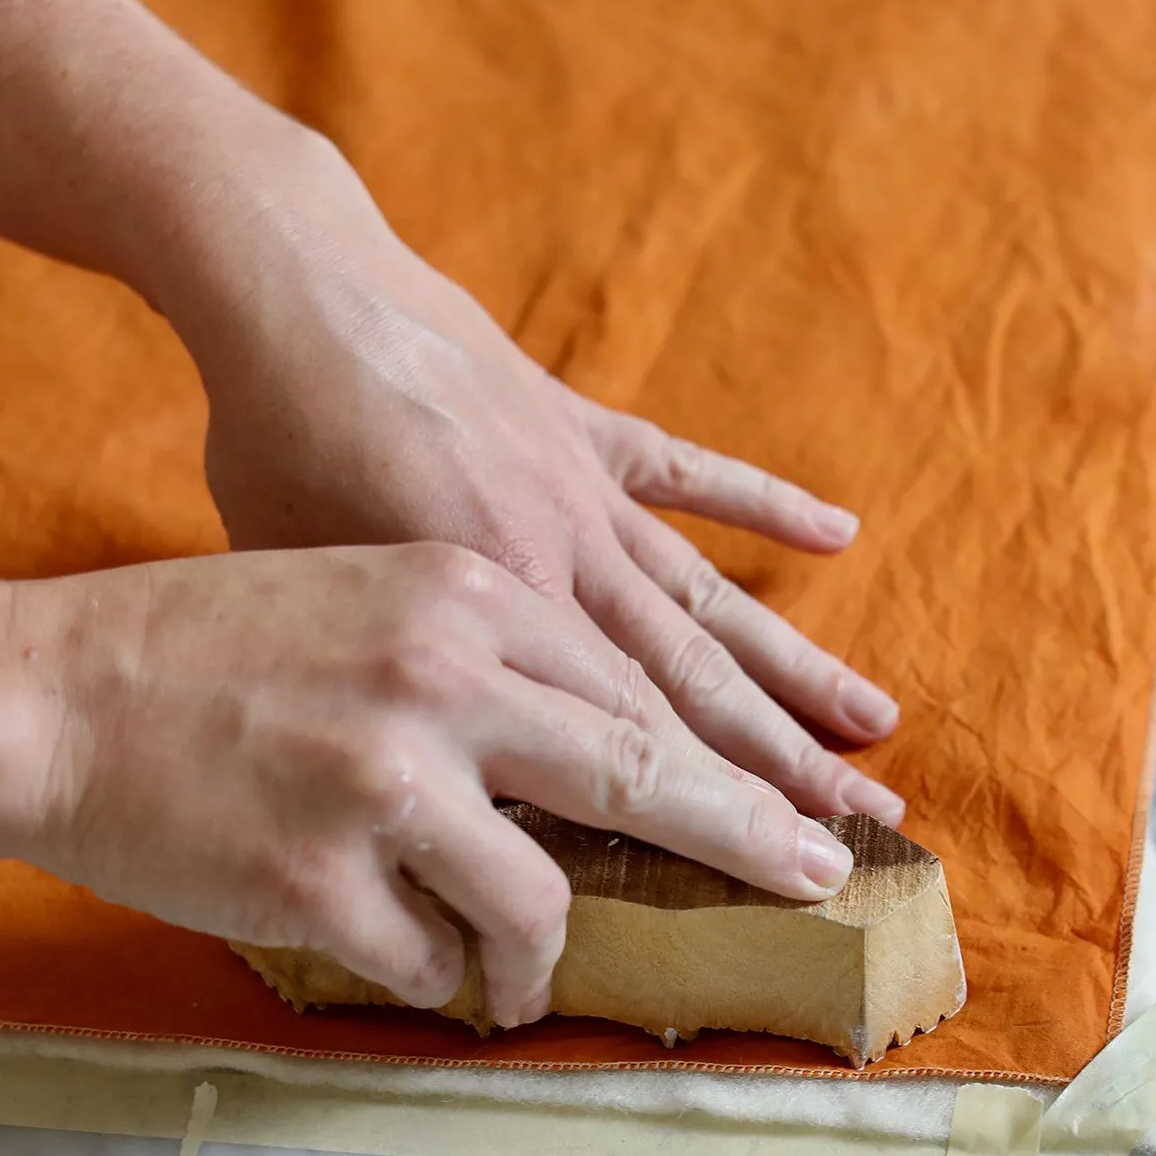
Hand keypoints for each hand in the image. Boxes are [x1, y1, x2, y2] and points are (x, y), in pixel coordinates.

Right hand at [3, 545, 856, 1024]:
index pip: (633, 691)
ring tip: (523, 982)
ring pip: (539, 899)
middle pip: (641, 772)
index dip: (729, 762)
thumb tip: (601, 755)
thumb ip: (493, 658)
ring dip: (543, 960)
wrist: (54, 694)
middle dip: (749, 837)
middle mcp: (438, 677)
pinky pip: (433, 960)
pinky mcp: (321, 879)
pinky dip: (439, 977)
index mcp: (461, 595)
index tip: (799, 811)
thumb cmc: (210, 647)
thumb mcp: (371, 597)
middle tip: (820, 880)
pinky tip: (413, 965)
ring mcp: (381, 782)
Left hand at [178, 144, 904, 825]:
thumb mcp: (330, 597)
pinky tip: (837, 536)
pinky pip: (689, 473)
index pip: (634, 734)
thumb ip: (415, 686)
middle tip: (867, 816)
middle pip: (702, 680)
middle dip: (788, 760)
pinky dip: (762, 504)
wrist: (298, 295)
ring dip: (797, 663)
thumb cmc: (278, 451)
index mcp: (511, 612)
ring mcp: (589, 492)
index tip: (792, 860)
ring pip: (713, 597)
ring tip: (877, 719)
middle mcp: (574, 559)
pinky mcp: (584, 430)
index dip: (720, 807)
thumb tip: (464, 788)